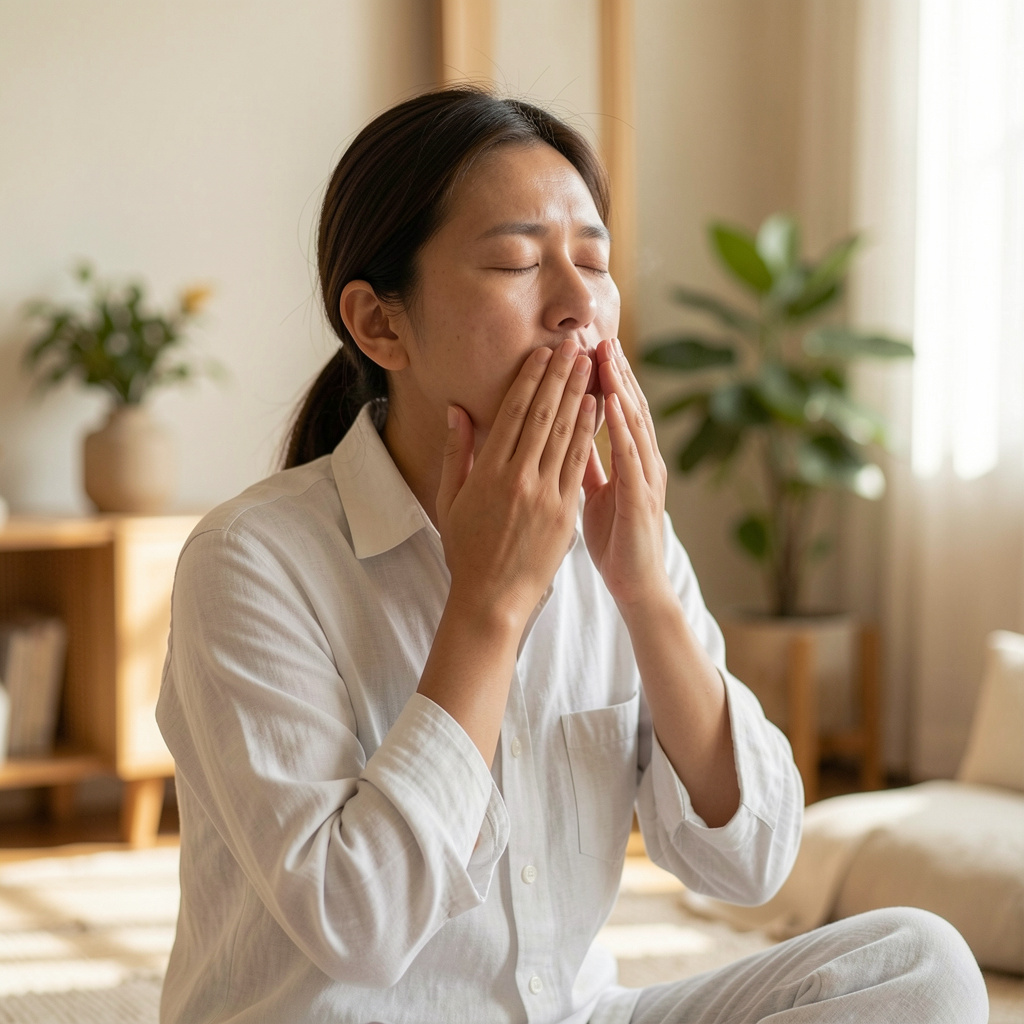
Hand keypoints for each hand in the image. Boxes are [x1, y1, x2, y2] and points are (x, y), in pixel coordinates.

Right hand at [436, 339, 597, 630]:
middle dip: (559, 377)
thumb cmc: (466, 549)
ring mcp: (545, 495)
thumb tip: (457, 410)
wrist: (492, 598)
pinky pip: (579, 464)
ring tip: (589, 366)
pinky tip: (596, 408)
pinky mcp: (565, 512)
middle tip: (573, 345)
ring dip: (579, 395)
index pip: (513, 414)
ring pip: (566, 435)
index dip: (530, 379)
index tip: (542, 353)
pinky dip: (589, 433)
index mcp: (488, 473)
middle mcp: (518, 478)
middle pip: (543, 415)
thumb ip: (456, 452)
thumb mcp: (450, 500)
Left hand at [582, 338, 671, 609]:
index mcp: (628, 460)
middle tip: (596, 335)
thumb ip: (588, 462)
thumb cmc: (616, 541)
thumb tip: (569, 433)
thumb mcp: (595, 494)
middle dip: (613, 371)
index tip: (582, 348)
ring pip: (634, 423)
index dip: (601, 378)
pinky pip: (631, 456)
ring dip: (621, 387)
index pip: (615, 409)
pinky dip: (622, 426)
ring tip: (606, 355)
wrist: (636, 587)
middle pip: (628, 406)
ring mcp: (645, 478)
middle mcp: (642, 462)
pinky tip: (613, 401)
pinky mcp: (642, 498)